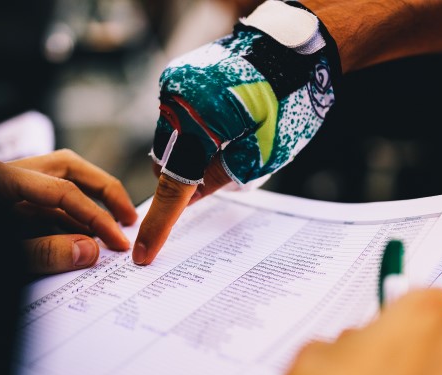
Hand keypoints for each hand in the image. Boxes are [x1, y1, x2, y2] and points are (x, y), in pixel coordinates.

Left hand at [0, 149, 136, 274]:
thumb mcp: (2, 255)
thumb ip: (44, 253)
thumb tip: (90, 250)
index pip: (65, 191)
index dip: (97, 217)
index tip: (118, 240)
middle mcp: (5, 174)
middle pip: (69, 168)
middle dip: (104, 190)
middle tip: (128, 216)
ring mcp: (3, 187)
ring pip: (57, 182)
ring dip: (87, 202)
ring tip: (110, 226)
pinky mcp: (2, 204)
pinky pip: (42, 203)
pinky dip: (66, 217)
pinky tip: (81, 237)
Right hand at [133, 0, 338, 264]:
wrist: (297, 54)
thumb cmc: (287, 104)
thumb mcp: (260, 155)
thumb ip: (218, 180)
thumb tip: (189, 198)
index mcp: (192, 119)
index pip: (172, 184)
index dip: (159, 224)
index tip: (143, 253)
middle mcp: (174, 96)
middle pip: (166, 160)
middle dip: (188, 178)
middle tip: (226, 173)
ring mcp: (176, 82)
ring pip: (173, 139)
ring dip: (194, 152)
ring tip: (235, 139)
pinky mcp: (183, 76)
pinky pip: (179, 118)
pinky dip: (197, 131)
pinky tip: (227, 125)